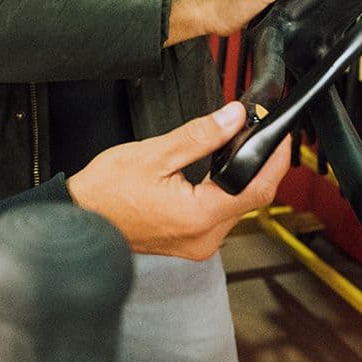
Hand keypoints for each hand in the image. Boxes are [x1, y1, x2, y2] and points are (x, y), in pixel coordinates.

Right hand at [67, 101, 290, 260]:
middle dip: (264, 165)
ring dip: (247, 178)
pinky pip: (221, 215)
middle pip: (253, 200)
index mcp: (198, 216)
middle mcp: (204, 238)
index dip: (276, 159)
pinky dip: (228, 191)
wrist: (80, 218)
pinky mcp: (190, 242)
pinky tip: (223, 170)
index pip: (257, 188)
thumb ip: (201, 135)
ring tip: (245, 145)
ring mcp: (197, 244)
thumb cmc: (106, 190)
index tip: (282, 134)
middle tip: (264, 133)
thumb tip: (235, 117)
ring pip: (239, 208)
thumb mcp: (155, 153)